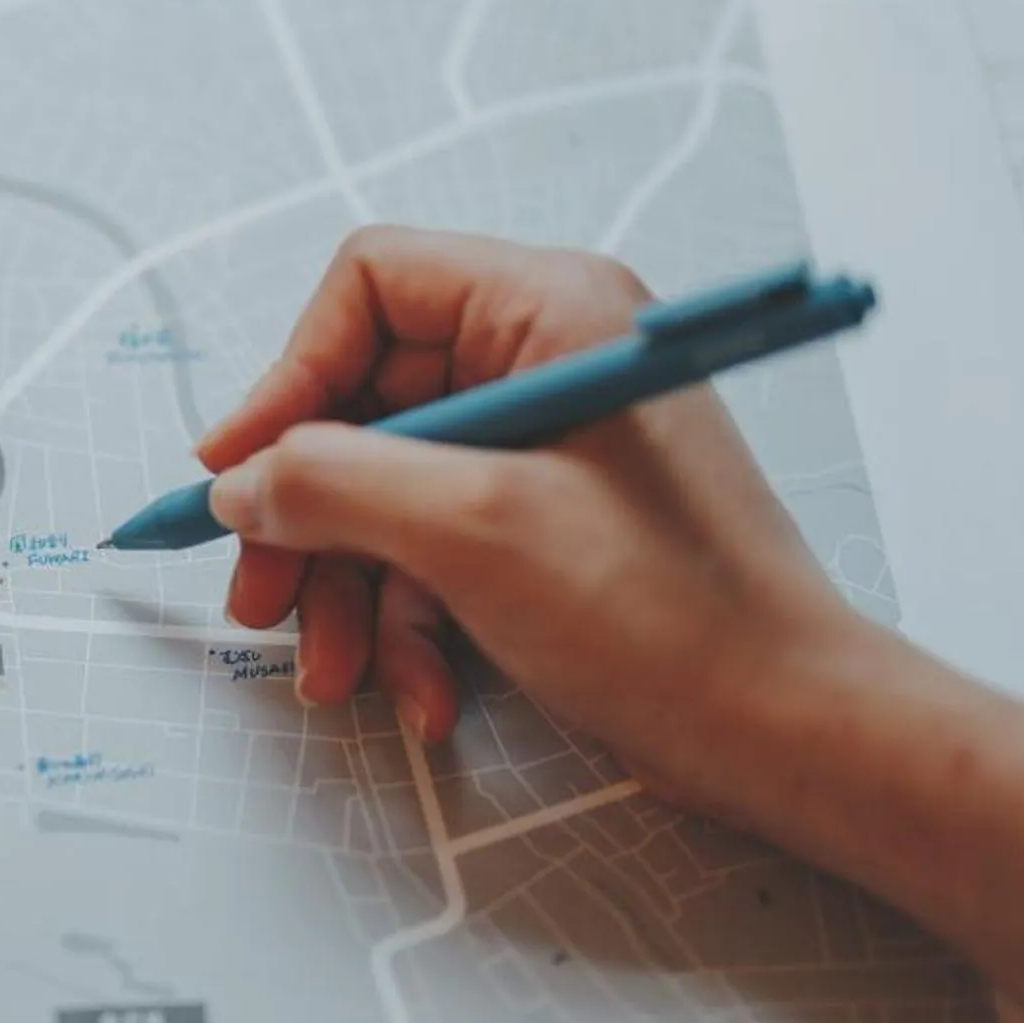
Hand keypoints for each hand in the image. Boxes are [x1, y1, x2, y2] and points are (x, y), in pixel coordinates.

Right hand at [194, 226, 849, 820]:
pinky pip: (433, 548)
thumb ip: (333, 483)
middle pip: (362, 405)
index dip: (288, 380)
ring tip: (340, 674)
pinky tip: (424, 692)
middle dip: (307, 516)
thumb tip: (242, 481)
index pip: (370, 291)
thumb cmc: (672, 616)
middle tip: (262, 598)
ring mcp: (547, 446)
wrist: (787, 732)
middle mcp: (546, 359)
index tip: (235, 475)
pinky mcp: (547, 525)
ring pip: (385, 491)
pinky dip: (410, 624)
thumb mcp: (472, 530)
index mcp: (550, 309)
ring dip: (348, 590)